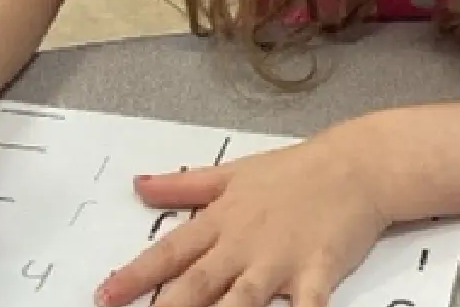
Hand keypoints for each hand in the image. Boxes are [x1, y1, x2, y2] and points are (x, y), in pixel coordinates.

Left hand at [97, 126, 390, 306]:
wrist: (355, 165)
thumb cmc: (294, 171)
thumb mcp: (232, 173)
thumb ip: (183, 185)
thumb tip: (137, 185)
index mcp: (222, 220)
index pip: (171, 251)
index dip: (135, 275)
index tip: (104, 294)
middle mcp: (243, 244)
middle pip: (197, 283)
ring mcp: (279, 261)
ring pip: (241, 301)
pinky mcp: (316, 273)